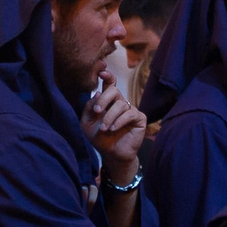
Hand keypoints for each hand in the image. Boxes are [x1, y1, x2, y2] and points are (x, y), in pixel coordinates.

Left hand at [81, 71, 145, 185]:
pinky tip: (113, 128)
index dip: (107, 76)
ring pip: (120, 105)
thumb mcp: (87, 123)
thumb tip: (98, 92)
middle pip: (114, 91)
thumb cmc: (99, 139)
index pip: (110, 84)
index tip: (101, 72)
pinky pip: (130, 113)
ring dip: (109, 117)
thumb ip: (89, 108)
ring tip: (104, 128)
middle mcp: (119, 103)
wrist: (111, 155)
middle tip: (97, 112)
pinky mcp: (139, 118)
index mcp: (108, 102)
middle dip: (104, 100)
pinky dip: (119, 121)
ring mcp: (130, 110)